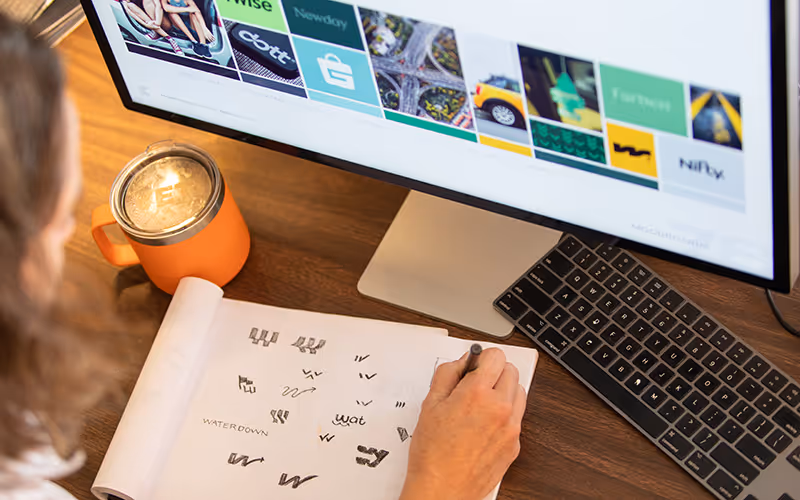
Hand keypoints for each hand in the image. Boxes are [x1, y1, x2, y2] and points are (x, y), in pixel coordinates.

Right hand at [400, 348, 526, 499]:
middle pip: (511, 371)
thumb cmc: (433, 453)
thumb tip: (462, 362)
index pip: (496, 356)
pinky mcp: (515, 444)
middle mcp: (501, 408)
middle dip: (494, 372)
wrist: (442, 490)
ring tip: (480, 404)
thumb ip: (447, 374)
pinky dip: (505, 414)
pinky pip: (517, 417)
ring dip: (504, 391)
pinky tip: (484, 424)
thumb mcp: (430, 404)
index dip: (482, 358)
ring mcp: (511, 428)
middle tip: (475, 384)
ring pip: (519, 392)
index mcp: (478, 394)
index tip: (474, 365)